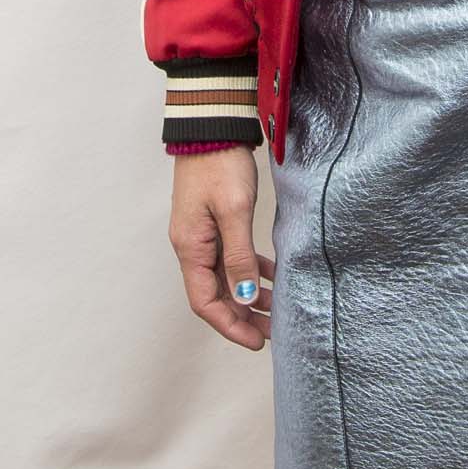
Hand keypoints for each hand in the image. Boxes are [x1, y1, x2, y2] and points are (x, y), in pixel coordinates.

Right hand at [168, 147, 271, 349]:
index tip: (256, 342)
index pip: (204, 302)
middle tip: (272, 333)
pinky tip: (272, 276)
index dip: (229, 326)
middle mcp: (193, 246)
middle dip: (242, 317)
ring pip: (226, 278)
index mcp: (191, 247)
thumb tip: (244, 298)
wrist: (213, 126)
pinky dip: (251, 271)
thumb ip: (240, 256)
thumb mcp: (235, 211)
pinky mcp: (215, 223)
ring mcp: (203, 235)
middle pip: (215, 295)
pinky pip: (232, 258)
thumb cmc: (220, 164)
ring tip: (276, 310)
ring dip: (248, 296)